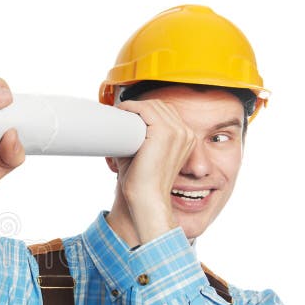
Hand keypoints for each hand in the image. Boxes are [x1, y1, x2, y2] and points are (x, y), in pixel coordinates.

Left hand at [109, 99, 196, 243]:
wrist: (147, 198)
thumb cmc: (143, 182)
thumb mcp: (145, 155)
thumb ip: (138, 139)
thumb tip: (118, 127)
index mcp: (186, 138)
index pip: (167, 112)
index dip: (147, 110)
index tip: (129, 114)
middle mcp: (186, 133)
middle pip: (160, 106)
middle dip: (140, 106)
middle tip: (121, 112)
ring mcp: (178, 132)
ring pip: (152, 106)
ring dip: (134, 106)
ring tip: (119, 113)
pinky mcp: (165, 133)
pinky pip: (146, 110)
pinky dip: (131, 107)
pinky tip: (121, 113)